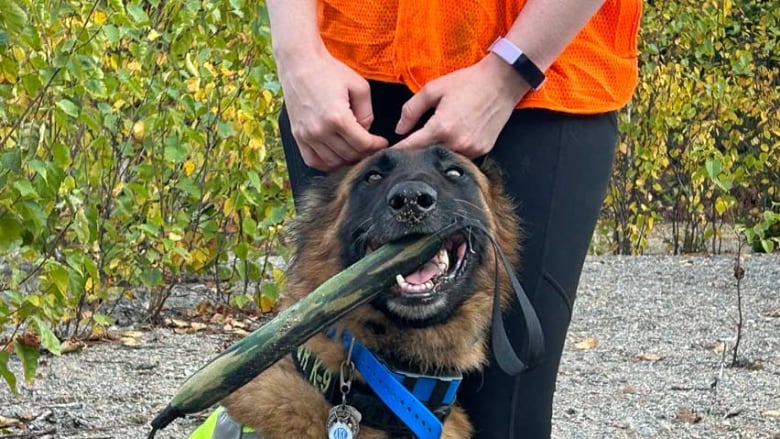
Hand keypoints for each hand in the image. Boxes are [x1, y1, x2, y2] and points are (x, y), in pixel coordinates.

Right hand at [278, 51, 388, 170]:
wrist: (300, 63)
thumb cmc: (328, 71)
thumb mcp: (359, 86)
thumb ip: (367, 113)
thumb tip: (366, 131)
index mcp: (338, 117)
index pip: (362, 144)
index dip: (376, 146)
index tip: (382, 143)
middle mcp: (320, 130)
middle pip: (349, 155)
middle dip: (364, 153)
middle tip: (371, 147)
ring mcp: (306, 135)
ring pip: (333, 162)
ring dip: (347, 159)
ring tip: (354, 150)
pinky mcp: (297, 136)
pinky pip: (313, 161)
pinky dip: (326, 163)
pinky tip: (336, 156)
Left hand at [392, 55, 531, 157]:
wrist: (502, 82)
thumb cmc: (468, 82)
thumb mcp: (433, 89)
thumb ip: (411, 110)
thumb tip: (399, 129)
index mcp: (442, 127)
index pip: (412, 147)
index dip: (398, 151)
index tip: (387, 155)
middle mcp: (457, 143)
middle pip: (427, 156)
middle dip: (415, 155)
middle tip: (404, 153)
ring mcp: (472, 150)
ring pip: (444, 160)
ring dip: (433, 156)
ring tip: (425, 150)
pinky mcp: (482, 151)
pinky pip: (460, 158)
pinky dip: (451, 154)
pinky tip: (447, 145)